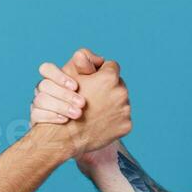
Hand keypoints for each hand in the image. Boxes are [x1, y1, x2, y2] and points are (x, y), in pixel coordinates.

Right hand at [30, 48, 123, 165]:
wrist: (66, 136)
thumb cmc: (64, 103)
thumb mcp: (69, 76)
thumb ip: (81, 62)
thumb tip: (87, 54)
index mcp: (109, 77)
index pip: (111, 66)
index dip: (101, 72)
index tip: (94, 80)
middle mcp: (121, 92)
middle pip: (118, 84)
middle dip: (109, 89)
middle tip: (95, 97)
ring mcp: (125, 110)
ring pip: (121, 101)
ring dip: (112, 104)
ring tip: (97, 111)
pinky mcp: (126, 125)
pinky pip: (122, 118)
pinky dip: (114, 120)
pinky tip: (101, 123)